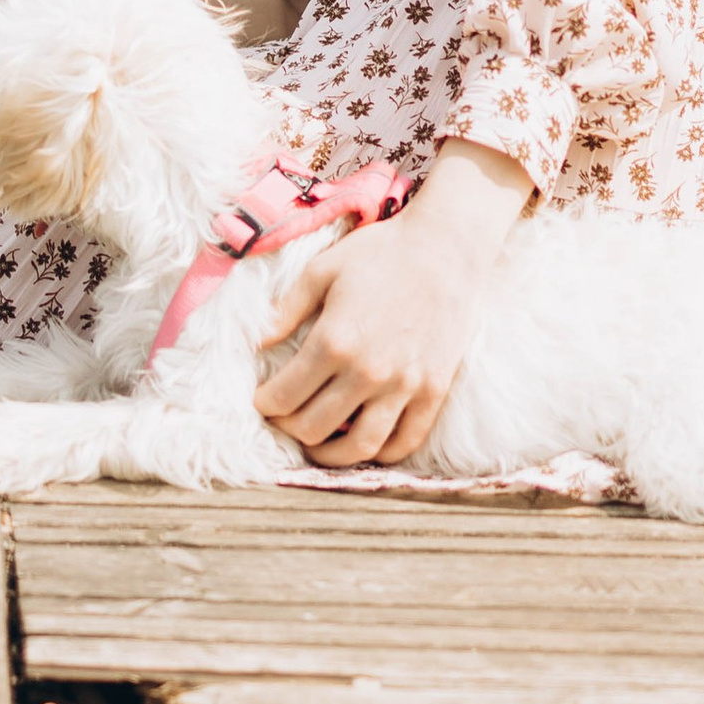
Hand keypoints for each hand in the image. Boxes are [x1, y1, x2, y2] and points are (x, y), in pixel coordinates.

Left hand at [255, 140, 531, 466]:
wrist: (447, 248)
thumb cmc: (381, 253)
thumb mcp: (322, 270)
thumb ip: (285, 310)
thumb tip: (256, 344)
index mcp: (334, 341)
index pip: (284, 397)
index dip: (265, 405)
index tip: (262, 400)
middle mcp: (367, 372)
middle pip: (314, 427)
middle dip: (290, 428)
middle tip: (285, 418)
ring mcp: (404, 386)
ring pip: (359, 447)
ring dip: (330, 455)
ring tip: (318, 445)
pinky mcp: (433, 391)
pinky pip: (405, 441)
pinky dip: (381, 454)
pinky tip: (366, 443)